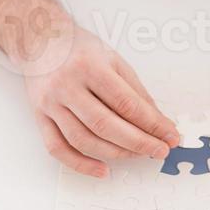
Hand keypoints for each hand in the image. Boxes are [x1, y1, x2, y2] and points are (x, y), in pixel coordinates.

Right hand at [16, 14, 179, 176]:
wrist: (40, 40)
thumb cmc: (80, 48)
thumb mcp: (113, 58)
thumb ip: (134, 89)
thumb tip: (156, 121)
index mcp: (90, 66)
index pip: (126, 103)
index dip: (152, 123)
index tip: (170, 135)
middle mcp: (67, 85)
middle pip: (105, 124)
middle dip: (138, 142)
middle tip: (160, 150)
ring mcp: (51, 103)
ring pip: (83, 140)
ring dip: (115, 154)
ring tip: (137, 155)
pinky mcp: (39, 117)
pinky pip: (58, 149)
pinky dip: (80, 164)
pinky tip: (102, 170)